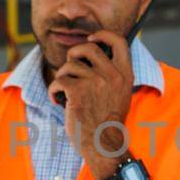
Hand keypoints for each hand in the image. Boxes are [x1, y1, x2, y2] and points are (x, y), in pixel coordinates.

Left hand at [47, 30, 132, 175]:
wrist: (103, 144)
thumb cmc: (107, 122)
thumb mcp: (120, 94)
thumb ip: (112, 74)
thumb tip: (92, 54)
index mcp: (125, 74)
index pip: (118, 41)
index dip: (102, 34)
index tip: (92, 37)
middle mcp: (112, 75)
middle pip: (88, 47)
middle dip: (74, 53)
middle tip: (70, 67)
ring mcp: (95, 82)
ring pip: (70, 66)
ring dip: (62, 77)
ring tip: (64, 91)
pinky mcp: (78, 91)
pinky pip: (59, 81)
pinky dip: (54, 90)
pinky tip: (58, 100)